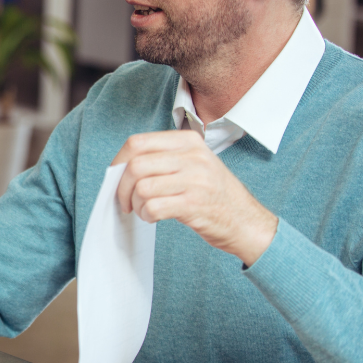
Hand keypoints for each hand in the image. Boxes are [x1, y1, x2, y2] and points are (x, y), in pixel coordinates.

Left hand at [112, 130, 277, 265]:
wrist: (247, 221)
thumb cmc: (213, 193)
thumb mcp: (195, 163)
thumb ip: (163, 158)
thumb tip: (121, 166)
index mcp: (188, 141)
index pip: (138, 143)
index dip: (119, 161)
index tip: (115, 177)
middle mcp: (192, 157)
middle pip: (136, 165)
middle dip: (121, 186)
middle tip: (124, 200)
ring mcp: (195, 180)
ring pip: (142, 187)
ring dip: (135, 203)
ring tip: (143, 209)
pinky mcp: (194, 204)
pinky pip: (153, 207)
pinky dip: (146, 215)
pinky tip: (153, 217)